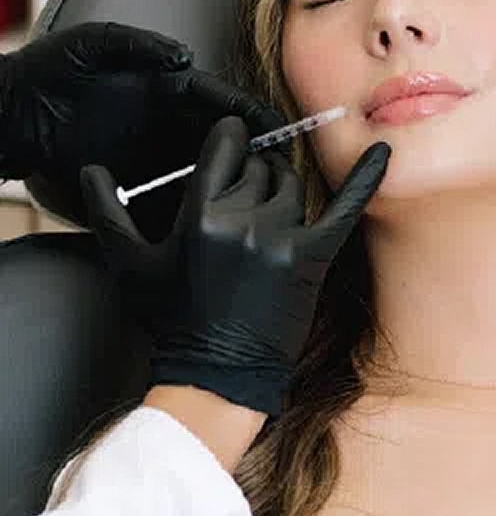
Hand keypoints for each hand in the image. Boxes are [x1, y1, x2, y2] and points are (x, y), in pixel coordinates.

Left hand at [0, 22, 282, 238]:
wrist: (4, 115)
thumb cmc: (44, 70)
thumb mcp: (89, 44)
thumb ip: (137, 43)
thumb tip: (185, 57)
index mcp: (163, 87)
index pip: (219, 99)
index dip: (251, 112)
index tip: (279, 128)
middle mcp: (165, 122)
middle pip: (222, 138)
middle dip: (254, 152)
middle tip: (281, 173)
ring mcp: (150, 154)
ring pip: (203, 170)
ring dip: (230, 183)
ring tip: (256, 201)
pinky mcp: (130, 182)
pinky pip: (169, 197)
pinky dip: (190, 208)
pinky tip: (209, 221)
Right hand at [80, 116, 390, 415]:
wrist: (215, 376)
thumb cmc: (172, 318)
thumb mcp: (130, 264)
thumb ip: (107, 211)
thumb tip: (90, 169)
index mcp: (201, 215)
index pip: (227, 145)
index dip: (229, 139)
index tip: (230, 143)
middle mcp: (244, 221)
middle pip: (261, 165)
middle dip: (251, 173)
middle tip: (241, 199)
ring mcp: (282, 239)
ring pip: (291, 184)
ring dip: (279, 189)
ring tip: (263, 217)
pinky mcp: (312, 258)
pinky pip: (344, 209)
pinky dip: (365, 179)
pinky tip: (384, 153)